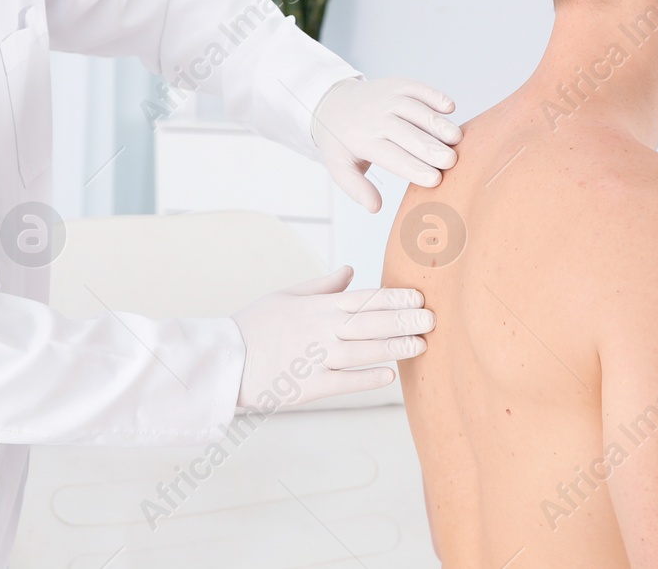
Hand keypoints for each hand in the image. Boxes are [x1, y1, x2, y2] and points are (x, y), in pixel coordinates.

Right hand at [231, 265, 432, 408]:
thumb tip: (351, 270)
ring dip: (393, 347)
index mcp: (316, 306)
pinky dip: (367, 378)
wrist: (224, 359)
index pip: (362, 298)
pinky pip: (343, 382)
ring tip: (421, 345)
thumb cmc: (254, 325)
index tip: (419, 296)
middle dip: (403, 320)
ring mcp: (315, 359)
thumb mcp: (286, 296)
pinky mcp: (308, 386)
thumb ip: (322, 285)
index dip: (393, 297)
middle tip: (433, 319)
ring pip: (362, 351)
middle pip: (369, 323)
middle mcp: (319, 330)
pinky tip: (391, 375)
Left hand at [310, 77, 460, 212]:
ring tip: (456, 138)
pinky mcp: (396, 85)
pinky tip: (450, 108)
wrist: (330, 102)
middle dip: (429, 147)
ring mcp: (385, 98)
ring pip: (414, 109)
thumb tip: (375, 208)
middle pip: (406, 133)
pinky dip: (433, 95)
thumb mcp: (340, 167)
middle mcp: (373, 117)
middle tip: (451, 161)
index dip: (413, 167)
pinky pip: (416, 88)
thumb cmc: (341, 141)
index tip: (435, 179)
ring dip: (436, 122)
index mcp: (361, 140)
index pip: (391, 156)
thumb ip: (357, 188)